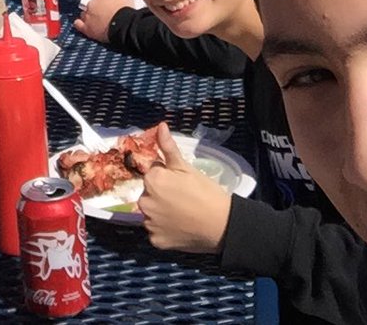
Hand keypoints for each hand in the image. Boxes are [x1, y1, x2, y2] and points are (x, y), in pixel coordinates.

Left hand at [73, 0, 134, 42]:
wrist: (124, 26)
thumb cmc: (126, 11)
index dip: (107, 0)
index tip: (111, 5)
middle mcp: (92, 4)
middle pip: (92, 4)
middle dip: (97, 8)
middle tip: (106, 14)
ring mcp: (88, 16)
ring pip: (85, 13)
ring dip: (89, 15)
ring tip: (97, 21)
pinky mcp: (87, 28)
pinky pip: (78, 24)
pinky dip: (79, 24)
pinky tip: (82, 24)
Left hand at [137, 123, 231, 253]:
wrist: (222, 225)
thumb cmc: (206, 192)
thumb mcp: (186, 167)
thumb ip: (168, 148)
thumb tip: (160, 126)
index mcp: (152, 180)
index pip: (152, 174)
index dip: (167, 177)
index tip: (181, 184)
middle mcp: (144, 201)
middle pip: (149, 194)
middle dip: (161, 194)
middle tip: (183, 200)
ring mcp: (149, 223)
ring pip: (151, 213)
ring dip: (160, 213)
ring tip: (182, 215)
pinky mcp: (155, 241)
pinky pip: (155, 232)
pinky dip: (164, 230)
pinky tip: (180, 228)